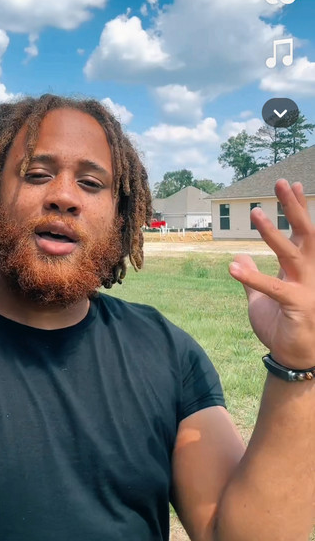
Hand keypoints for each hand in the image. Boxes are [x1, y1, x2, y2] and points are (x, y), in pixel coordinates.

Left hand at [229, 179, 314, 369]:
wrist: (294, 358)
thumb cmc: (283, 326)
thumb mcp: (262, 297)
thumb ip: (253, 276)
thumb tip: (240, 257)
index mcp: (303, 269)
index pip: (303, 232)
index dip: (297, 208)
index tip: (291, 184)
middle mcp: (310, 274)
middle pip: (307, 234)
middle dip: (295, 207)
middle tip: (281, 182)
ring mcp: (307, 289)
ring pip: (292, 254)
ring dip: (273, 234)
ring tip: (256, 213)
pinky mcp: (297, 306)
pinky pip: (273, 288)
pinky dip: (252, 278)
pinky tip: (233, 267)